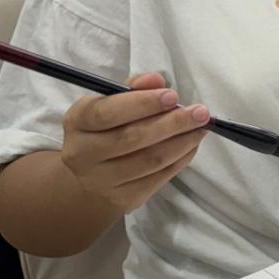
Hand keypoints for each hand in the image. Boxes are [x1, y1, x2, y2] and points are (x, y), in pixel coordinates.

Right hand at [60, 72, 209, 212]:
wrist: (93, 173)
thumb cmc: (107, 127)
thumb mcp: (111, 101)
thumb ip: (134, 87)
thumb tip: (156, 80)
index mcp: (77, 122)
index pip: (107, 113)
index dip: (142, 103)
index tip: (173, 96)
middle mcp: (82, 154)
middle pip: (132, 139)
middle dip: (172, 123)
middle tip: (200, 112)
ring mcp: (101, 181)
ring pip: (149, 161)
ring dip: (182, 142)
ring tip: (201, 127)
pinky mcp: (123, 199)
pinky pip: (158, 178)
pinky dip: (180, 160)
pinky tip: (192, 145)